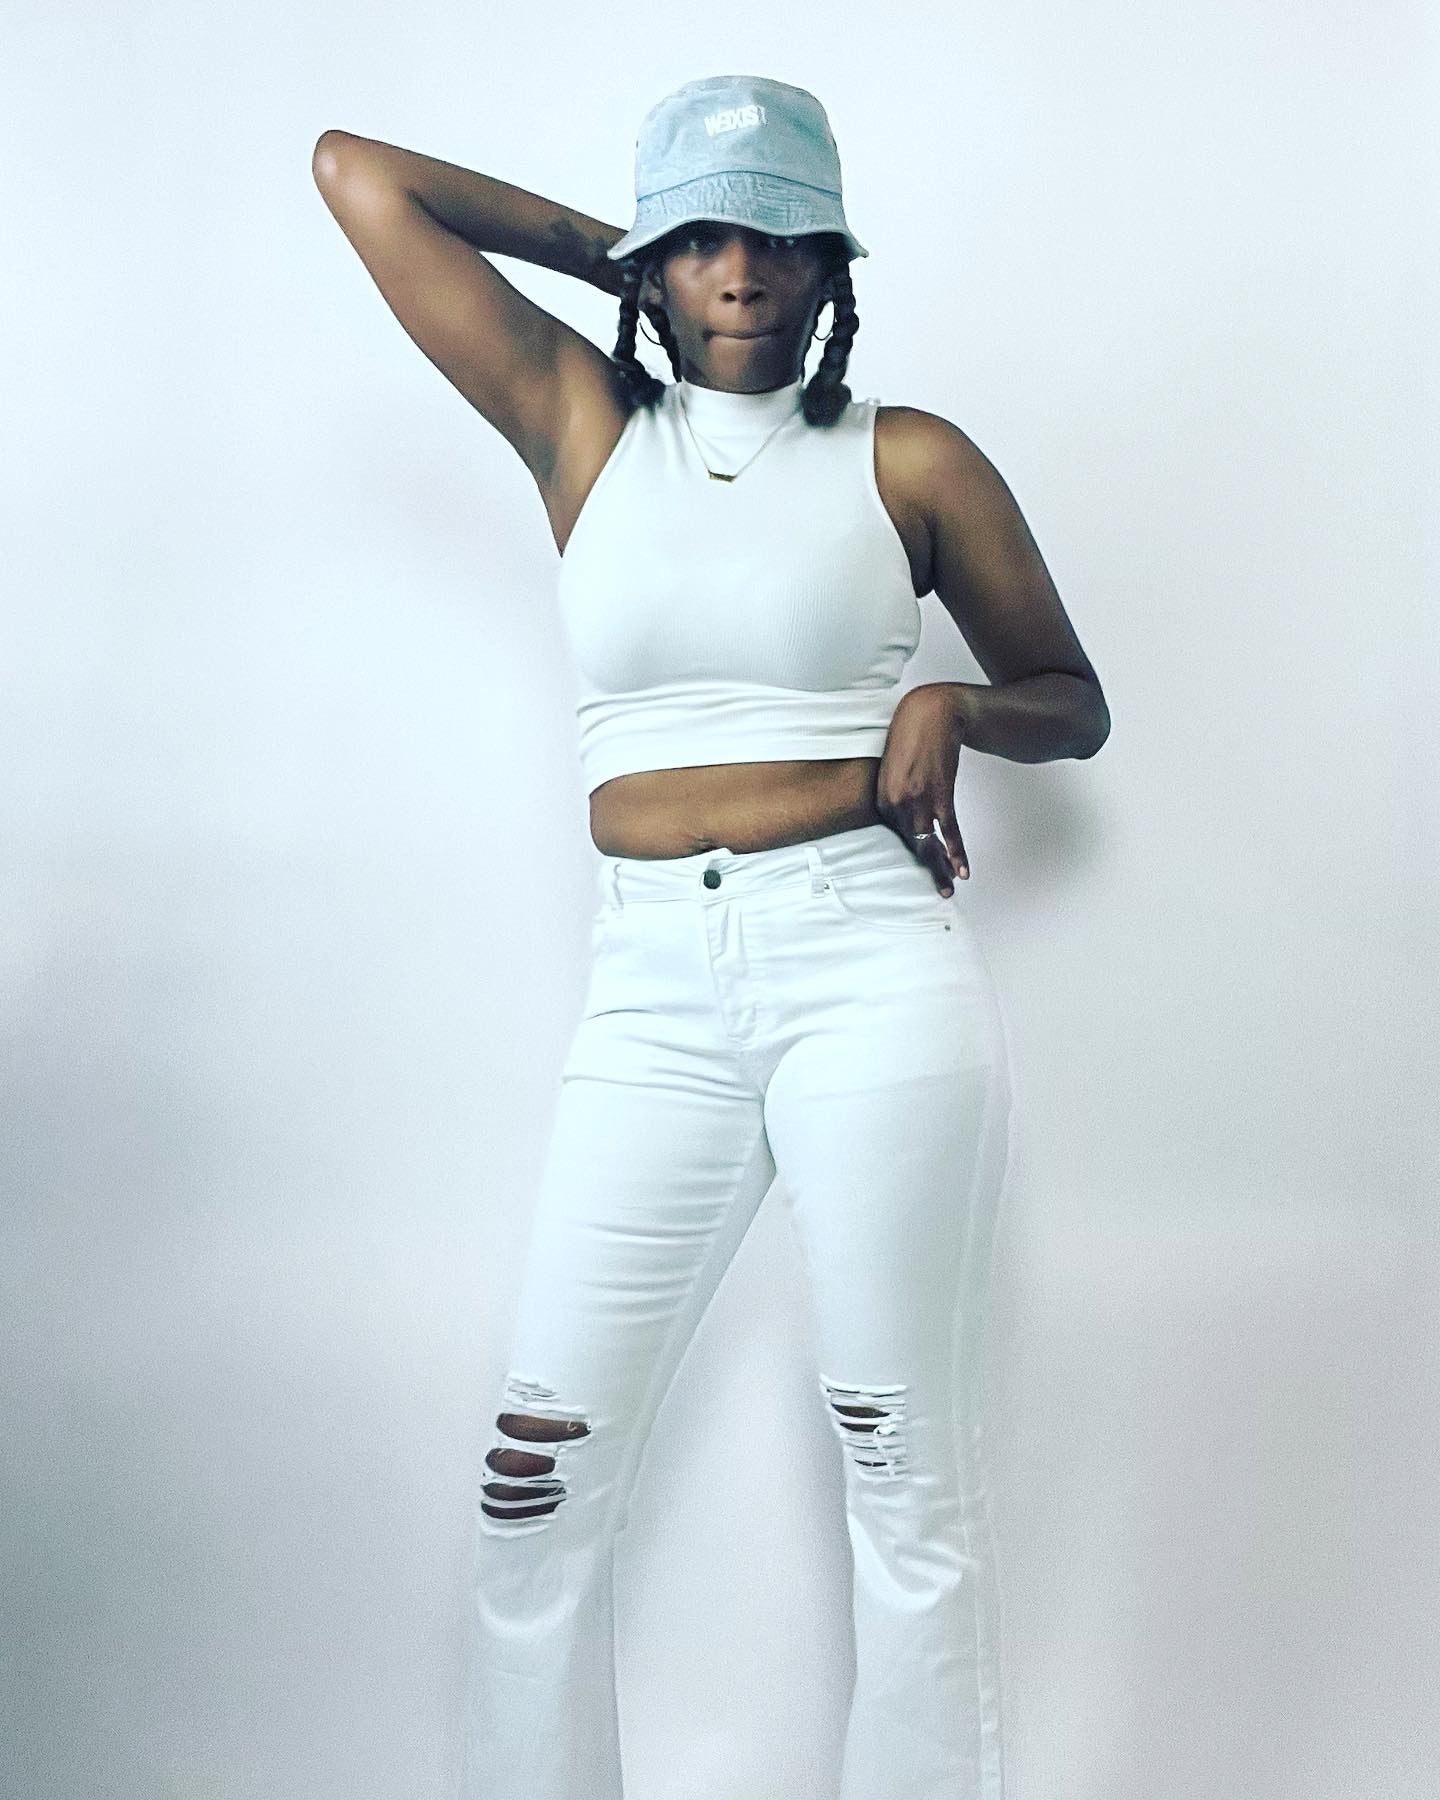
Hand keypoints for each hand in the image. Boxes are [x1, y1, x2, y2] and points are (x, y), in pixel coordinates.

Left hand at [873, 684, 970, 893]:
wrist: (932, 711)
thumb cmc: (912, 736)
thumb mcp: (894, 769)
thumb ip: (896, 793)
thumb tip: (907, 812)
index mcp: (881, 799)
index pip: (898, 837)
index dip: (915, 854)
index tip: (926, 866)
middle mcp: (895, 803)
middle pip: (912, 846)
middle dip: (928, 870)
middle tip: (939, 891)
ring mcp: (917, 800)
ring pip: (928, 844)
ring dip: (942, 868)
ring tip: (949, 887)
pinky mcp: (939, 794)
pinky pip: (948, 831)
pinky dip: (956, 851)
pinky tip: (962, 868)